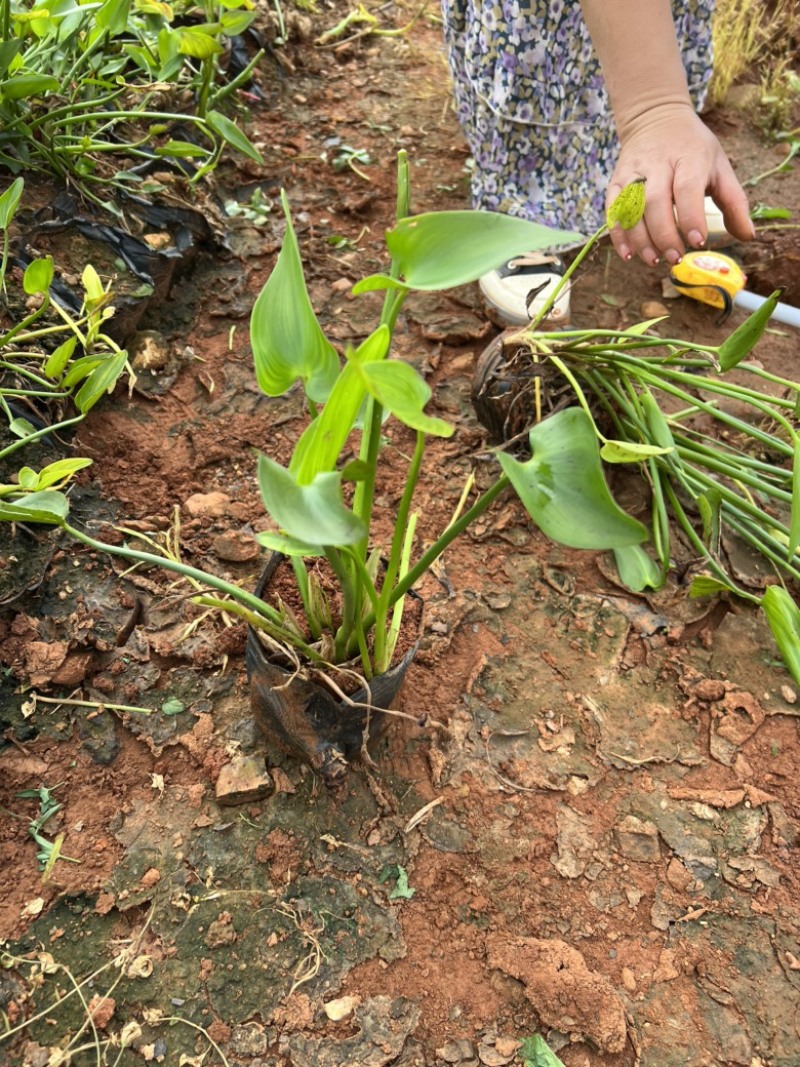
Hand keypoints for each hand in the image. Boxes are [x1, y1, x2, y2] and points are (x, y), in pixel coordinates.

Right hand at [606, 103, 754, 265]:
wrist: (655, 118)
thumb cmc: (693, 148)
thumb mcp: (720, 166)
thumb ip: (734, 201)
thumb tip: (747, 235)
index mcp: (689, 156)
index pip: (687, 188)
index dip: (690, 217)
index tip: (697, 242)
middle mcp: (658, 162)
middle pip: (655, 202)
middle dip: (664, 235)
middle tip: (675, 258)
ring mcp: (633, 171)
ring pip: (631, 209)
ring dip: (641, 240)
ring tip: (654, 260)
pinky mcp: (616, 181)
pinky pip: (613, 210)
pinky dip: (619, 234)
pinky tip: (628, 254)